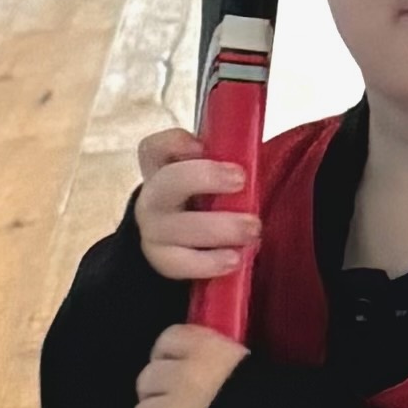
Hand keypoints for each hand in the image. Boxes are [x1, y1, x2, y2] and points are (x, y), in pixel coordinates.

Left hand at [132, 323, 247, 407]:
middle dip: (159, 396)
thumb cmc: (273, 398)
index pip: (167, 341)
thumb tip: (206, 367)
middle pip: (146, 381)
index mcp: (207, 349)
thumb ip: (224, 362)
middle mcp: (183, 375)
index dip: (171, 358)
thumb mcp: (251, 368)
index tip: (183, 369)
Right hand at [133, 127, 258, 281]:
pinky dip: (209, 263)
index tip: (202, 145)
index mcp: (164, 168)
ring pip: (178, 228)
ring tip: (253, 230)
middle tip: (241, 180)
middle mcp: (154, 198)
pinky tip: (235, 259)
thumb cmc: (203, 199)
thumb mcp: (208, 176)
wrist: (177, 245)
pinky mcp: (164, 262)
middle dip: (205, 177)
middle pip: (168, 182)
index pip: (155, 148)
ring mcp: (154, 232)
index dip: (176, 143)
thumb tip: (250, 156)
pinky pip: (180, 265)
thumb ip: (223, 162)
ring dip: (220, 228)